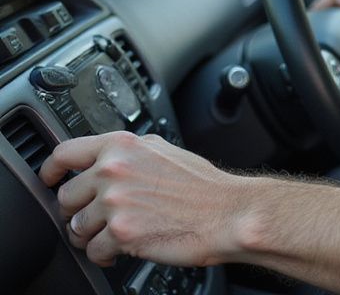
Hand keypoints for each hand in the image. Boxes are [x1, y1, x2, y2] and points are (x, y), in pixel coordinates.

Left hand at [38, 131, 248, 267]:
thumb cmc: (204, 187)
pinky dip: (105, 255)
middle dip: (78, 211)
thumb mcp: (164, 151)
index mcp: (122, 146)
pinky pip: (93, 251)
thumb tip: (104, 160)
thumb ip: (128, 153)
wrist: (228, 214)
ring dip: (92, 235)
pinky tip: (123, 249)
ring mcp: (115, 202)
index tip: (50, 178)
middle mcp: (114, 170)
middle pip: (65, 196)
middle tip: (97, 218)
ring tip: (113, 236)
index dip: (50, 170)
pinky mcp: (120, 233)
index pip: (64, 154)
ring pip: (77, 227)